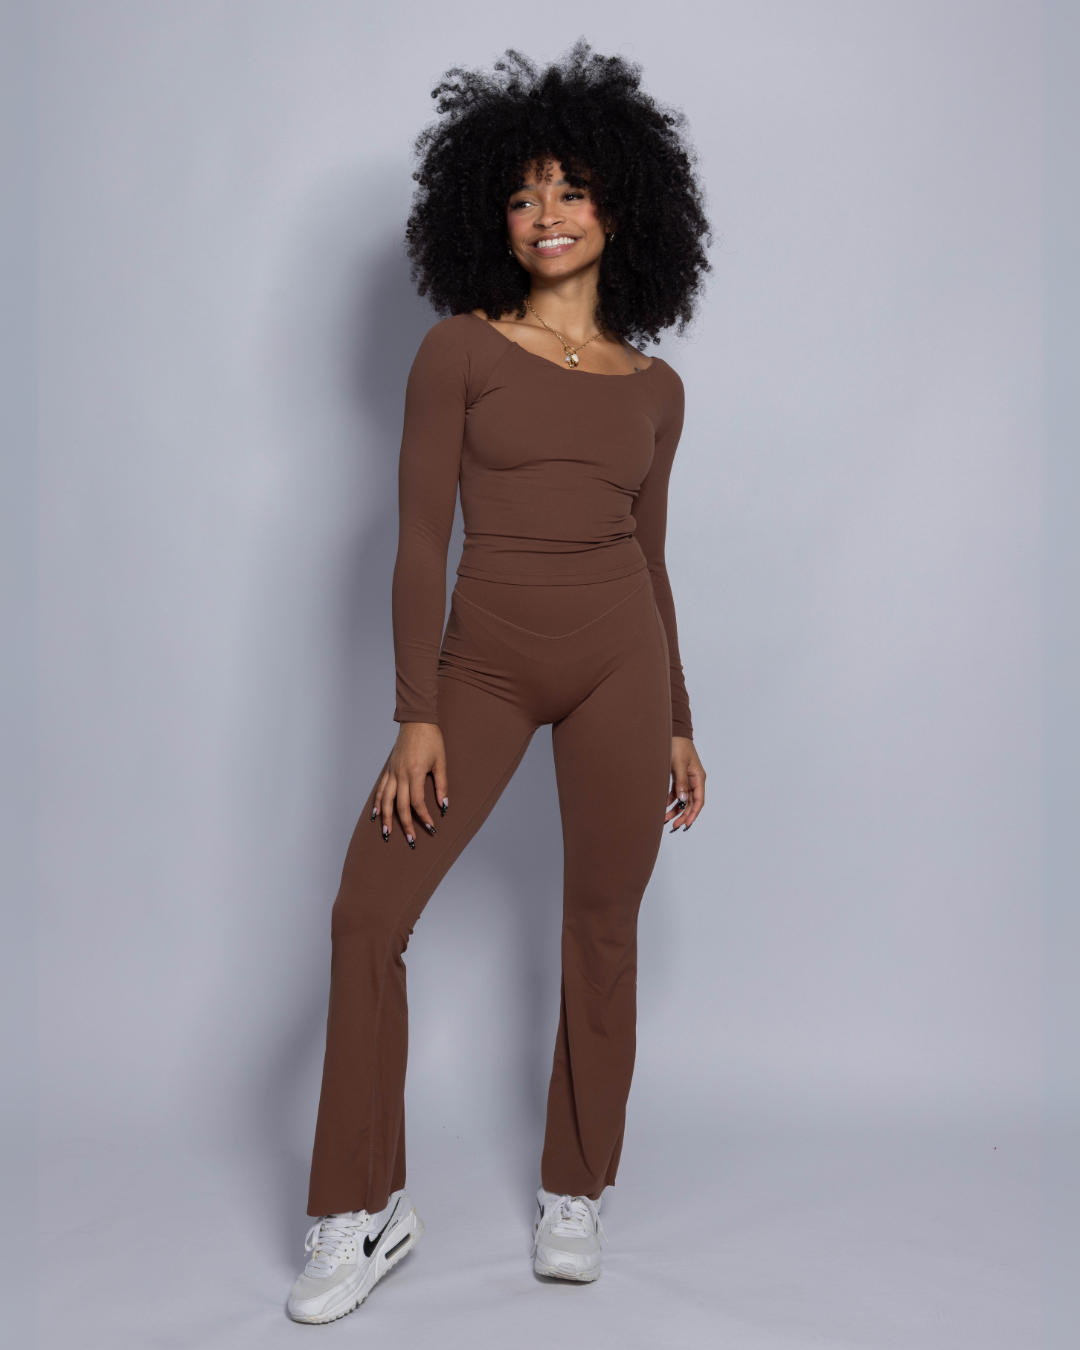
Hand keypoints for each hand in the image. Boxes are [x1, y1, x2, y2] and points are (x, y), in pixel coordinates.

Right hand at [372, 722, 447, 847]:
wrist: (417, 721)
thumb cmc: (431, 740)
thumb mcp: (441, 762)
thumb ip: (442, 785)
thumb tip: (444, 805)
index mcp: (415, 773)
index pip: (417, 803)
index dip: (424, 817)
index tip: (431, 828)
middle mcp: (400, 775)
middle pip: (400, 806)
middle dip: (406, 825)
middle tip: (411, 840)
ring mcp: (392, 772)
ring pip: (385, 800)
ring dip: (386, 818)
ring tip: (387, 834)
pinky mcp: (388, 769)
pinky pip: (380, 789)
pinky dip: (377, 803)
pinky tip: (376, 814)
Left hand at [665, 736, 704, 831]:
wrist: (673, 732)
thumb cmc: (678, 746)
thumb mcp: (678, 764)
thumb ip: (681, 782)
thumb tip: (682, 799)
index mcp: (698, 778)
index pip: (699, 800)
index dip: (693, 813)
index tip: (686, 824)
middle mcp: (694, 780)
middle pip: (690, 802)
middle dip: (683, 815)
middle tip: (674, 825)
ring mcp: (686, 779)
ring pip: (683, 799)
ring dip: (675, 809)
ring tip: (666, 819)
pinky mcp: (678, 777)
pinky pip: (676, 792)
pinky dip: (671, 800)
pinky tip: (664, 807)